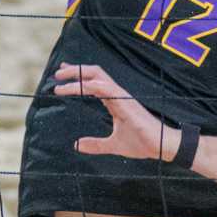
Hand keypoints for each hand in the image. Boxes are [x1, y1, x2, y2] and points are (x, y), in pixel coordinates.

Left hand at [54, 63, 173, 160]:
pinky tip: (78, 88)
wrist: (159, 146)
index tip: (62, 76)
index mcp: (114, 101)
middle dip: (75, 71)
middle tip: (57, 73)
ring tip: (60, 80)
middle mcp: (116, 94)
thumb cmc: (141, 142)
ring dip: (78, 76)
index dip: (78, 77)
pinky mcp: (125, 101)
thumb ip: (95, 144)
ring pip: (97, 77)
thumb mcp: (112, 145)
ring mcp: (121, 96)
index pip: (93, 82)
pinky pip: (105, 88)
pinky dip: (90, 85)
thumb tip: (76, 145)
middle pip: (94, 73)